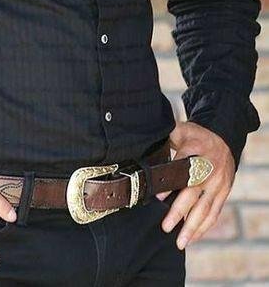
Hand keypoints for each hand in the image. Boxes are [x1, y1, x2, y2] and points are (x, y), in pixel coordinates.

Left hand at [155, 121, 234, 248]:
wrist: (225, 141)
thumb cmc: (196, 137)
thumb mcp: (182, 130)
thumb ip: (167, 136)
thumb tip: (146, 140)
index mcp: (196, 151)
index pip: (182, 169)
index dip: (171, 183)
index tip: (158, 197)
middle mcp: (209, 169)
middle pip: (194, 192)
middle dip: (180, 211)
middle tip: (166, 226)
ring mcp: (218, 184)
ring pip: (205, 208)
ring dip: (193, 227)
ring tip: (180, 242)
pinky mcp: (223, 193)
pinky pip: (214, 213)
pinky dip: (204, 227)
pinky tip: (193, 237)